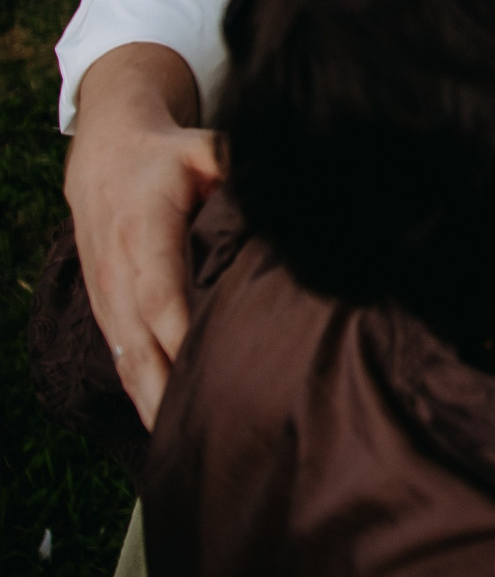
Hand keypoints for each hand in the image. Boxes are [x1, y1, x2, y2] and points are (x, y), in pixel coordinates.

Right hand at [63, 46, 221, 429]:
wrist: (105, 158)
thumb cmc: (169, 157)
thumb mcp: (205, 149)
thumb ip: (241, 169)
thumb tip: (292, 192)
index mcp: (144, 234)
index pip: (161, 295)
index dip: (182, 334)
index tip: (210, 367)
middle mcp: (119, 274)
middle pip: (141, 344)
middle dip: (167, 389)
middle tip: (203, 430)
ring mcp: (107, 297)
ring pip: (127, 361)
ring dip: (153, 402)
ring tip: (187, 442)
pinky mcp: (107, 311)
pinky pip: (121, 359)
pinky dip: (141, 392)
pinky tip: (166, 420)